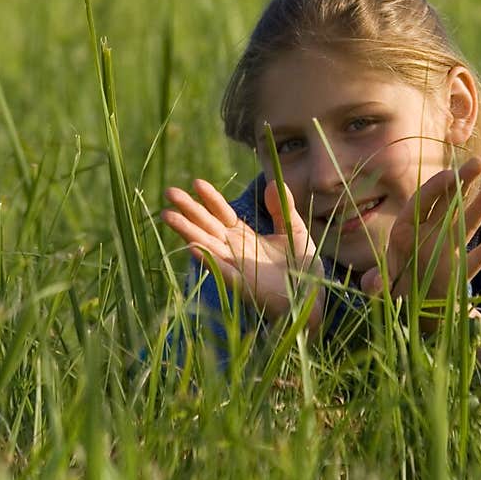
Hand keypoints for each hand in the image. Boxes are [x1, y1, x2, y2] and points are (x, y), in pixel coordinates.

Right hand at [162, 177, 324, 332]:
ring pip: (206, 245)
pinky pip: (221, 270)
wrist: (313, 297)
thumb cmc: (302, 265)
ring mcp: (235, 267)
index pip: (222, 213)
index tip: (197, 182)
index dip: (210, 199)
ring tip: (168, 215)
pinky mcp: (242, 285)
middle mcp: (234, 250)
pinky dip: (207, 259)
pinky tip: (193, 246)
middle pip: (206, 226)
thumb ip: (282, 208)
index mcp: (244, 236)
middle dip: (188, 209)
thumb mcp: (294, 229)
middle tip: (170, 191)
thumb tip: (271, 182)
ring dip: (187, 231)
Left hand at [358, 157, 480, 328]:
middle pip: (446, 204)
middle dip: (461, 182)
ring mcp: (447, 251)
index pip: (420, 203)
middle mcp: (428, 236)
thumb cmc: (390, 293)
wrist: (408, 314)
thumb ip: (376, 285)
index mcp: (406, 233)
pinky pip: (478, 256)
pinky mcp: (461, 272)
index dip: (434, 188)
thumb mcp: (381, 289)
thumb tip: (372, 284)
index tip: (450, 174)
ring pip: (467, 222)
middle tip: (478, 162)